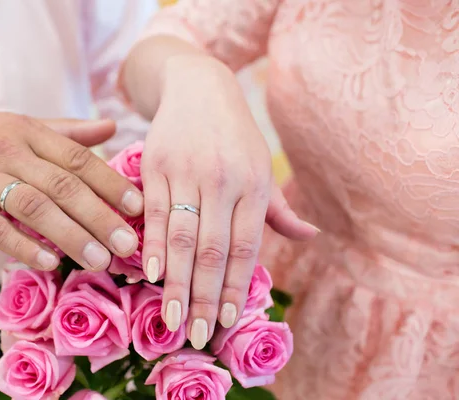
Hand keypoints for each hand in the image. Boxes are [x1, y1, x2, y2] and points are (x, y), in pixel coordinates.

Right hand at [0, 113, 143, 270]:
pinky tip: (49, 263)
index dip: (110, 183)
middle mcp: (8, 150)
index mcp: (29, 132)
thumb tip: (113, 126)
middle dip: (98, 216)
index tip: (137, 207)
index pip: (78, 158)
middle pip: (61, 185)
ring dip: (69, 235)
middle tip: (126, 245)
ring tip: (98, 260)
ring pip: (32, 207)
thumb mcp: (23, 128)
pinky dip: (23, 246)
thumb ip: (69, 132)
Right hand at [140, 56, 317, 348]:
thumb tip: (310, 236)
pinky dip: (150, 245)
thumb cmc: (235, 136)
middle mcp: (223, 182)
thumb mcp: (262, 166)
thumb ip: (279, 208)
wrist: (199, 87)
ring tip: (171, 319)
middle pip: (212, 250)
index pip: (245, 249)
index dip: (236, 289)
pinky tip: (148, 275)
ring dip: (175, 282)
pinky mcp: (156, 165)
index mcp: (254, 186)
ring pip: (180, 237)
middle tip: (197, 337)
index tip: (227, 324)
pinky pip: (152, 211)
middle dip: (204, 298)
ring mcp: (187, 172)